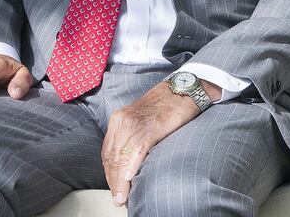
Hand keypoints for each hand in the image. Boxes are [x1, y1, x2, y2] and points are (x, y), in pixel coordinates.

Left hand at [101, 80, 217, 206]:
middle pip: (112, 157)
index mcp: (118, 121)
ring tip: (122, 197)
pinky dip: (132, 165)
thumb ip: (132, 138)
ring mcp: (135, 124)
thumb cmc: (163, 107)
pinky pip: (138, 149)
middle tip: (117, 199)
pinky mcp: (150, 127)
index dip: (109, 173)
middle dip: (113, 181)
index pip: (108, 152)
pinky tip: (129, 178)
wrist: (181, 90)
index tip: (113, 189)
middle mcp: (122, 121)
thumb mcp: (140, 122)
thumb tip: (128, 163)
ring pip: (123, 156)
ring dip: (121, 180)